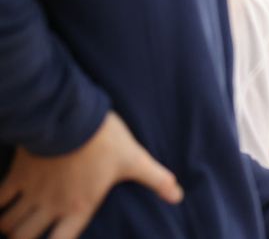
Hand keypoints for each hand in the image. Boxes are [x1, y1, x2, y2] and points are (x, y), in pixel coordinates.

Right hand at [0, 111, 182, 238]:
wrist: (73, 116)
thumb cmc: (106, 140)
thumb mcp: (135, 160)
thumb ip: (156, 179)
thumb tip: (178, 194)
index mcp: (80, 207)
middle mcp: (52, 205)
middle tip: (24, 237)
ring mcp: (32, 192)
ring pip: (9, 223)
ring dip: (8, 227)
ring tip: (9, 227)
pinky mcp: (18, 174)